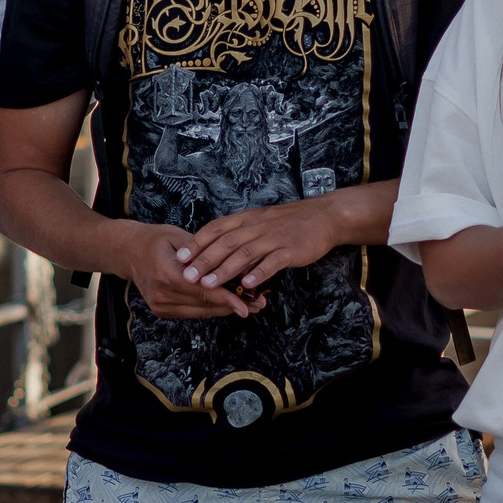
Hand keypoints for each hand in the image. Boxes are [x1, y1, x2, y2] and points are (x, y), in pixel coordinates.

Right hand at [121, 218, 253, 319]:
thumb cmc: (156, 239)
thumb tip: (235, 264)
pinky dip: (211, 308)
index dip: (227, 298)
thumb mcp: (181, 237)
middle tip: (258, 303)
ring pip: (202, 312)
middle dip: (233, 305)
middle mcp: (162, 294)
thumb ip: (205, 253)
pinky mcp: (162, 311)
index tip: (247, 305)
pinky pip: (193, 312)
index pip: (203, 290)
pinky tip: (227, 303)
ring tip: (249, 304)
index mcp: (166, 274)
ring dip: (225, 309)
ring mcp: (160, 306)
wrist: (128, 251)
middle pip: (205, 305)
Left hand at [180, 196, 347, 305]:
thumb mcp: (259, 222)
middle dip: (204, 260)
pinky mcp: (290, 250)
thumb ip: (238, 235)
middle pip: (226, 242)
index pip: (216, 228)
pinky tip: (247, 285)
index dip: (197, 242)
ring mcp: (274, 237)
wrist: (322, 217)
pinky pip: (272, 262)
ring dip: (225, 269)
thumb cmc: (287, 223)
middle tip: (187, 275)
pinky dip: (258, 273)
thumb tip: (214, 253)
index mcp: (246, 218)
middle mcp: (257, 226)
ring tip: (209, 284)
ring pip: (245, 253)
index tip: (180, 256)